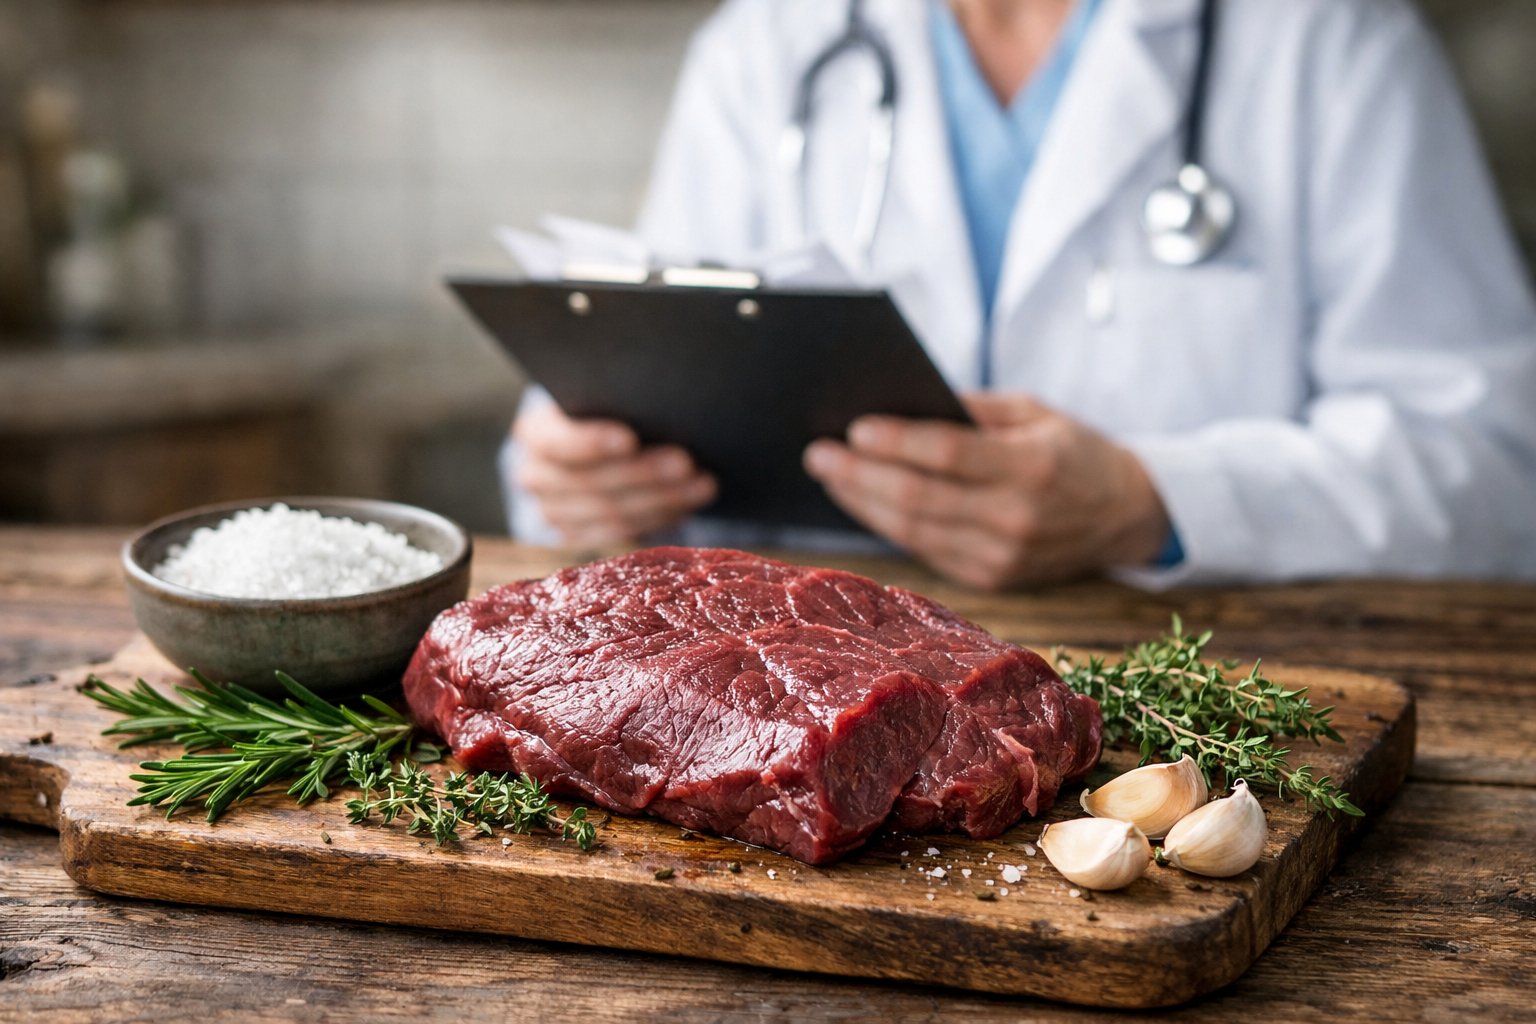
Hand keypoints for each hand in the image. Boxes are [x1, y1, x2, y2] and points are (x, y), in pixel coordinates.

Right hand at [511, 402, 715, 545]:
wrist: (583, 446)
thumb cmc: (601, 411)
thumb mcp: (600, 397)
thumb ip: (618, 399)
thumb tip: (663, 399)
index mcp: (535, 434)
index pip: (559, 442)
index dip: (594, 442)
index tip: (631, 439)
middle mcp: (536, 476)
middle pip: (591, 483)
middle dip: (644, 474)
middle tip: (686, 463)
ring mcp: (554, 512)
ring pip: (611, 514)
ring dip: (663, 499)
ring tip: (701, 485)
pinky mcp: (577, 537)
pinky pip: (621, 534)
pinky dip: (658, 518)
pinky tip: (686, 504)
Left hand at [802, 394, 1169, 588]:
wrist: (1126, 515)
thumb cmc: (1072, 451)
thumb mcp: (1034, 413)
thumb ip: (971, 410)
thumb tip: (899, 404)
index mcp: (1032, 468)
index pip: (949, 455)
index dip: (897, 442)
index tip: (854, 426)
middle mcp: (1015, 519)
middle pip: (918, 499)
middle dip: (860, 475)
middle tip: (818, 453)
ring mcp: (1001, 558)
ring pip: (912, 531)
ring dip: (862, 502)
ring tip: (829, 475)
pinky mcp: (989, 580)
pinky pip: (924, 549)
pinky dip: (887, 524)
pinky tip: (862, 501)